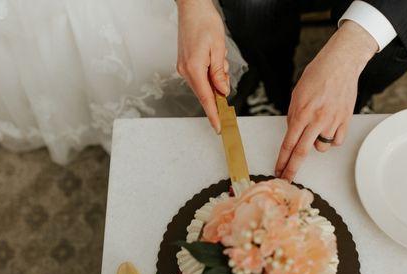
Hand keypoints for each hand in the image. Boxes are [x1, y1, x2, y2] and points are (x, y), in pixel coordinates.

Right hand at [176, 0, 229, 132]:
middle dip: (218, 88)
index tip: (219, 127)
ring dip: (215, 76)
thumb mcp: (218, 48)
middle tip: (222, 64)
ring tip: (218, 52)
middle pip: (205, 92)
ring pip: (204, 83)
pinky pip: (200, 76)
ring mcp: (183, 68)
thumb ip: (219, 73)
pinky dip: (210, 72)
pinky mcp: (185, 64)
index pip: (206, 98)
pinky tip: (213, 55)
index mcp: (194, 68)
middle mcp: (185, 70)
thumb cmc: (204, 23)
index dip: (213, 114)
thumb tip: (222, 91)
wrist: (192, 8)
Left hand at [275, 21, 377, 181]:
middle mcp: (317, 120)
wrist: (341, 64)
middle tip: (287, 177)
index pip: (288, 143)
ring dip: (316, 144)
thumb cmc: (317, 75)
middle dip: (292, 168)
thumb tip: (293, 133)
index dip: (282, 160)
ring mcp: (333, 122)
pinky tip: (329, 128)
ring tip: (317, 128)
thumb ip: (294, 116)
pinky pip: (337, 141)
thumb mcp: (297, 95)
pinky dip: (332, 138)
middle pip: (302, 152)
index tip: (278, 170)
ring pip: (321, 147)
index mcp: (302, 113)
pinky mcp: (346, 121)